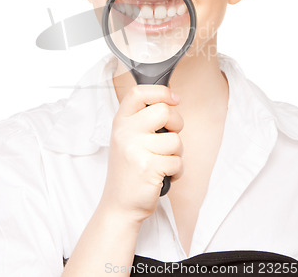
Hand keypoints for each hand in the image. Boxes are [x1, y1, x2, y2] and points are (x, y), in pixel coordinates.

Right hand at [99, 85, 182, 222]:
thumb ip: (143, 119)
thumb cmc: (130, 170)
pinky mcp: (147, 168)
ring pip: (176, 140)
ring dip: (177, 153)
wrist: (119, 205)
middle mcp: (125, 132)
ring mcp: (135, 149)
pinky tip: (163, 175)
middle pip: (165, 111)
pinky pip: (178, 161)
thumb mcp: (128, 138)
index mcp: (121, 121)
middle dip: (177, 125)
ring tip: (162, 162)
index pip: (139, 92)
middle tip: (169, 138)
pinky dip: (177, 171)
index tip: (173, 99)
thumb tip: (171, 98)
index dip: (160, 92)